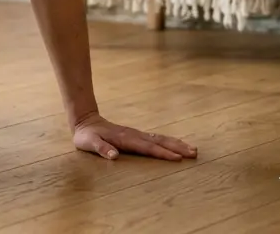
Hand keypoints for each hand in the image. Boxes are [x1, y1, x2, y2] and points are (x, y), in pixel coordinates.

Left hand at [71, 112, 197, 160]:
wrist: (86, 121)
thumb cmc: (87, 136)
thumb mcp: (88, 142)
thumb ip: (101, 148)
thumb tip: (114, 156)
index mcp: (125, 139)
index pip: (147, 147)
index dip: (162, 153)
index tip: (177, 158)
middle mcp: (134, 135)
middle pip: (159, 141)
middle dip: (177, 147)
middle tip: (194, 153)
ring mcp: (137, 134)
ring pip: (160, 138)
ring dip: (176, 144)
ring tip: (193, 150)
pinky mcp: (137, 135)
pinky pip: (156, 138)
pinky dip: (169, 142)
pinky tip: (178, 146)